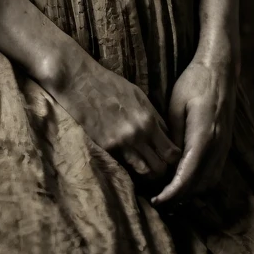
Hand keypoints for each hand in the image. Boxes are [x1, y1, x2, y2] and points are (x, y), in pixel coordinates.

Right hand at [40, 41, 180, 184]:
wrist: (80, 82)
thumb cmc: (110, 84)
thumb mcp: (139, 96)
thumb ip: (154, 117)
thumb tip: (166, 134)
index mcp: (148, 120)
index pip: (171, 151)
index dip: (174, 157)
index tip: (170, 156)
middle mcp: (137, 135)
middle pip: (159, 167)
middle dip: (162, 168)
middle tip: (158, 163)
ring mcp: (120, 144)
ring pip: (142, 171)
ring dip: (146, 170)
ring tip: (144, 164)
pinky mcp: (105, 148)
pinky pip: (124, 164)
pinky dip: (128, 165)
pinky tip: (128, 159)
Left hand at [151, 54, 236, 204]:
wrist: (220, 69)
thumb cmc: (194, 82)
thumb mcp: (176, 104)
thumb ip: (173, 135)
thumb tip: (167, 161)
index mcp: (203, 136)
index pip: (188, 176)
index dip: (172, 193)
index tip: (157, 201)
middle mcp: (218, 146)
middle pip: (199, 184)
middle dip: (180, 198)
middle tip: (159, 203)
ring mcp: (224, 147)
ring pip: (209, 182)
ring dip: (191, 193)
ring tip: (170, 197)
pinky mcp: (226, 145)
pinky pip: (214, 172)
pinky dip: (200, 183)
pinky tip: (186, 182)